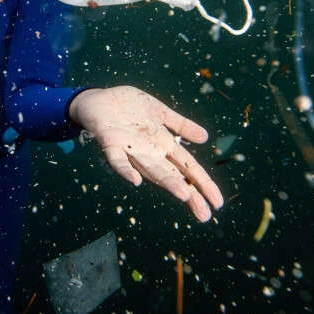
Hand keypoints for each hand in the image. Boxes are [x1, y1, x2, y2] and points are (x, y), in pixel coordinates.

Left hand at [68, 86, 222, 220]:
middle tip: (204, 214)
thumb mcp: (159, 111)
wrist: (96, 99)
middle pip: (172, 174)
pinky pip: (117, 159)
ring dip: (166, 182)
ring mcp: (129, 148)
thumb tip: (206, 138)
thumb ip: (180, 125)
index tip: (218, 203)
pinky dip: (125, 170)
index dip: (202, 184)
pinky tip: (135, 180)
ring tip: (184, 195)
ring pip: (150, 169)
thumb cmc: (128, 108)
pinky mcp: (110, 142)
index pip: (187, 167)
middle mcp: (148, 151)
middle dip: (190, 193)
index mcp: (162, 144)